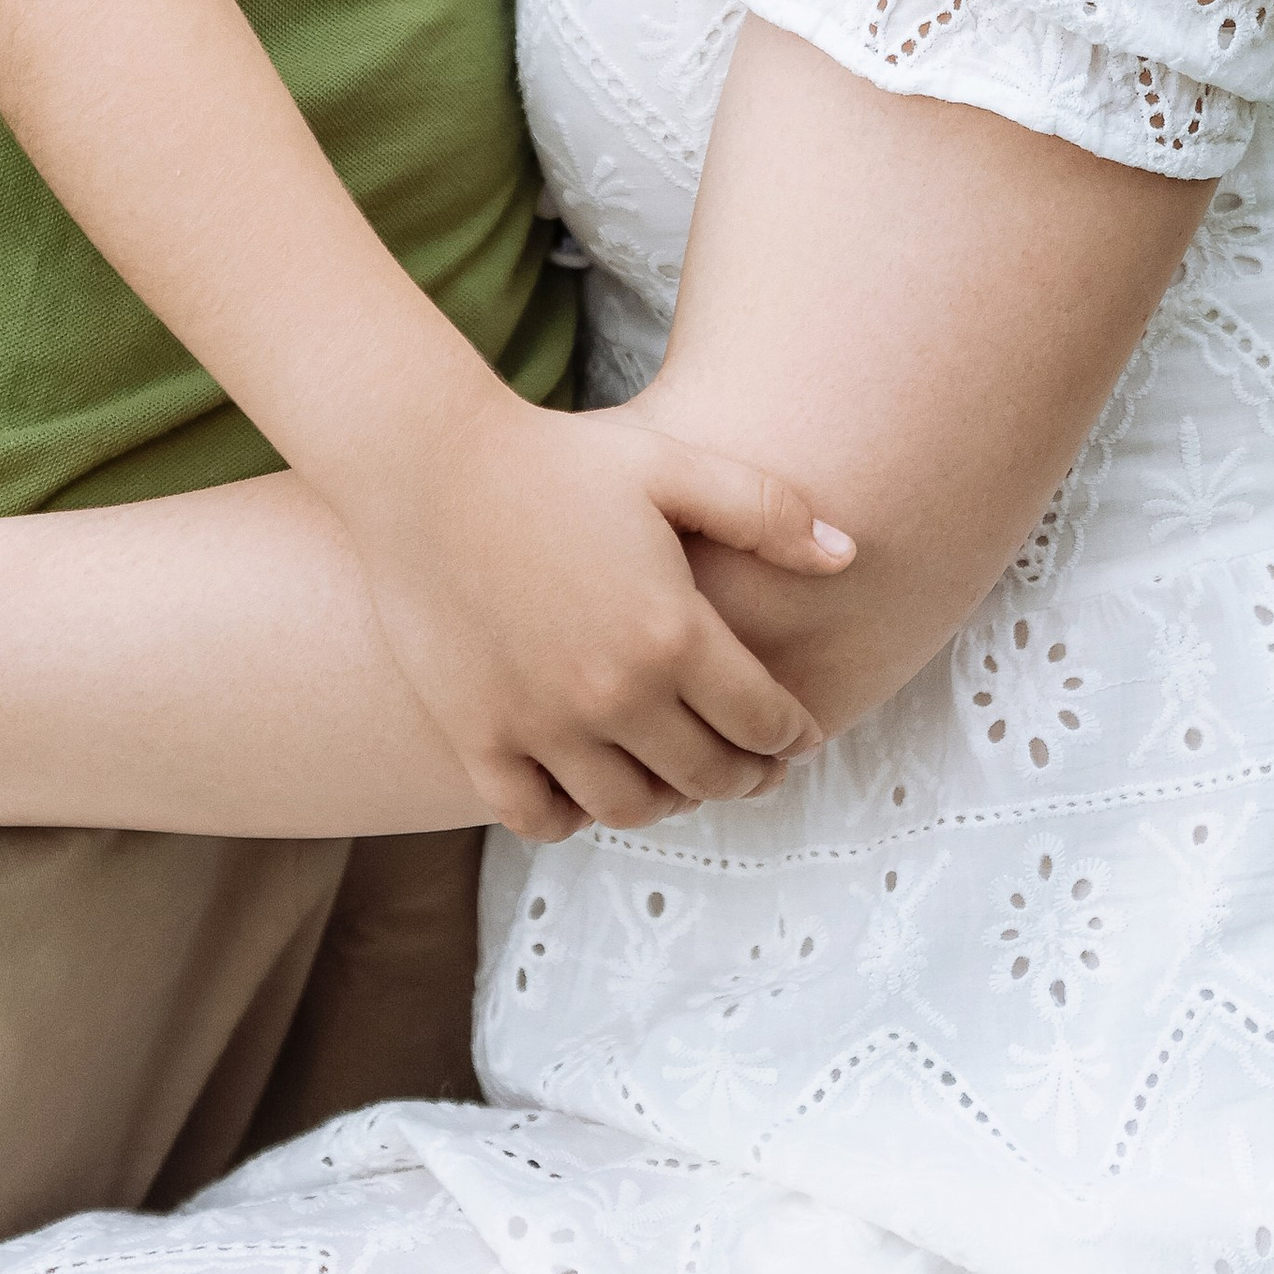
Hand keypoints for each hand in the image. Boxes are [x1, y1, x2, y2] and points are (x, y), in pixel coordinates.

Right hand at [351, 394, 856, 843]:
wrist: (424, 464)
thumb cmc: (555, 457)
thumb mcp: (672, 465)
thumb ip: (767, 511)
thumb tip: (849, 554)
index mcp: (673, 634)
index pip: (762, 720)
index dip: (792, 734)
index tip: (797, 735)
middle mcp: (614, 695)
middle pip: (706, 774)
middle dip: (745, 776)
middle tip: (754, 767)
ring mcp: (542, 725)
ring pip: (629, 807)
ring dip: (666, 801)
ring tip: (676, 777)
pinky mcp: (478, 736)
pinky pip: (539, 816)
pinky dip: (572, 815)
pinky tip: (588, 786)